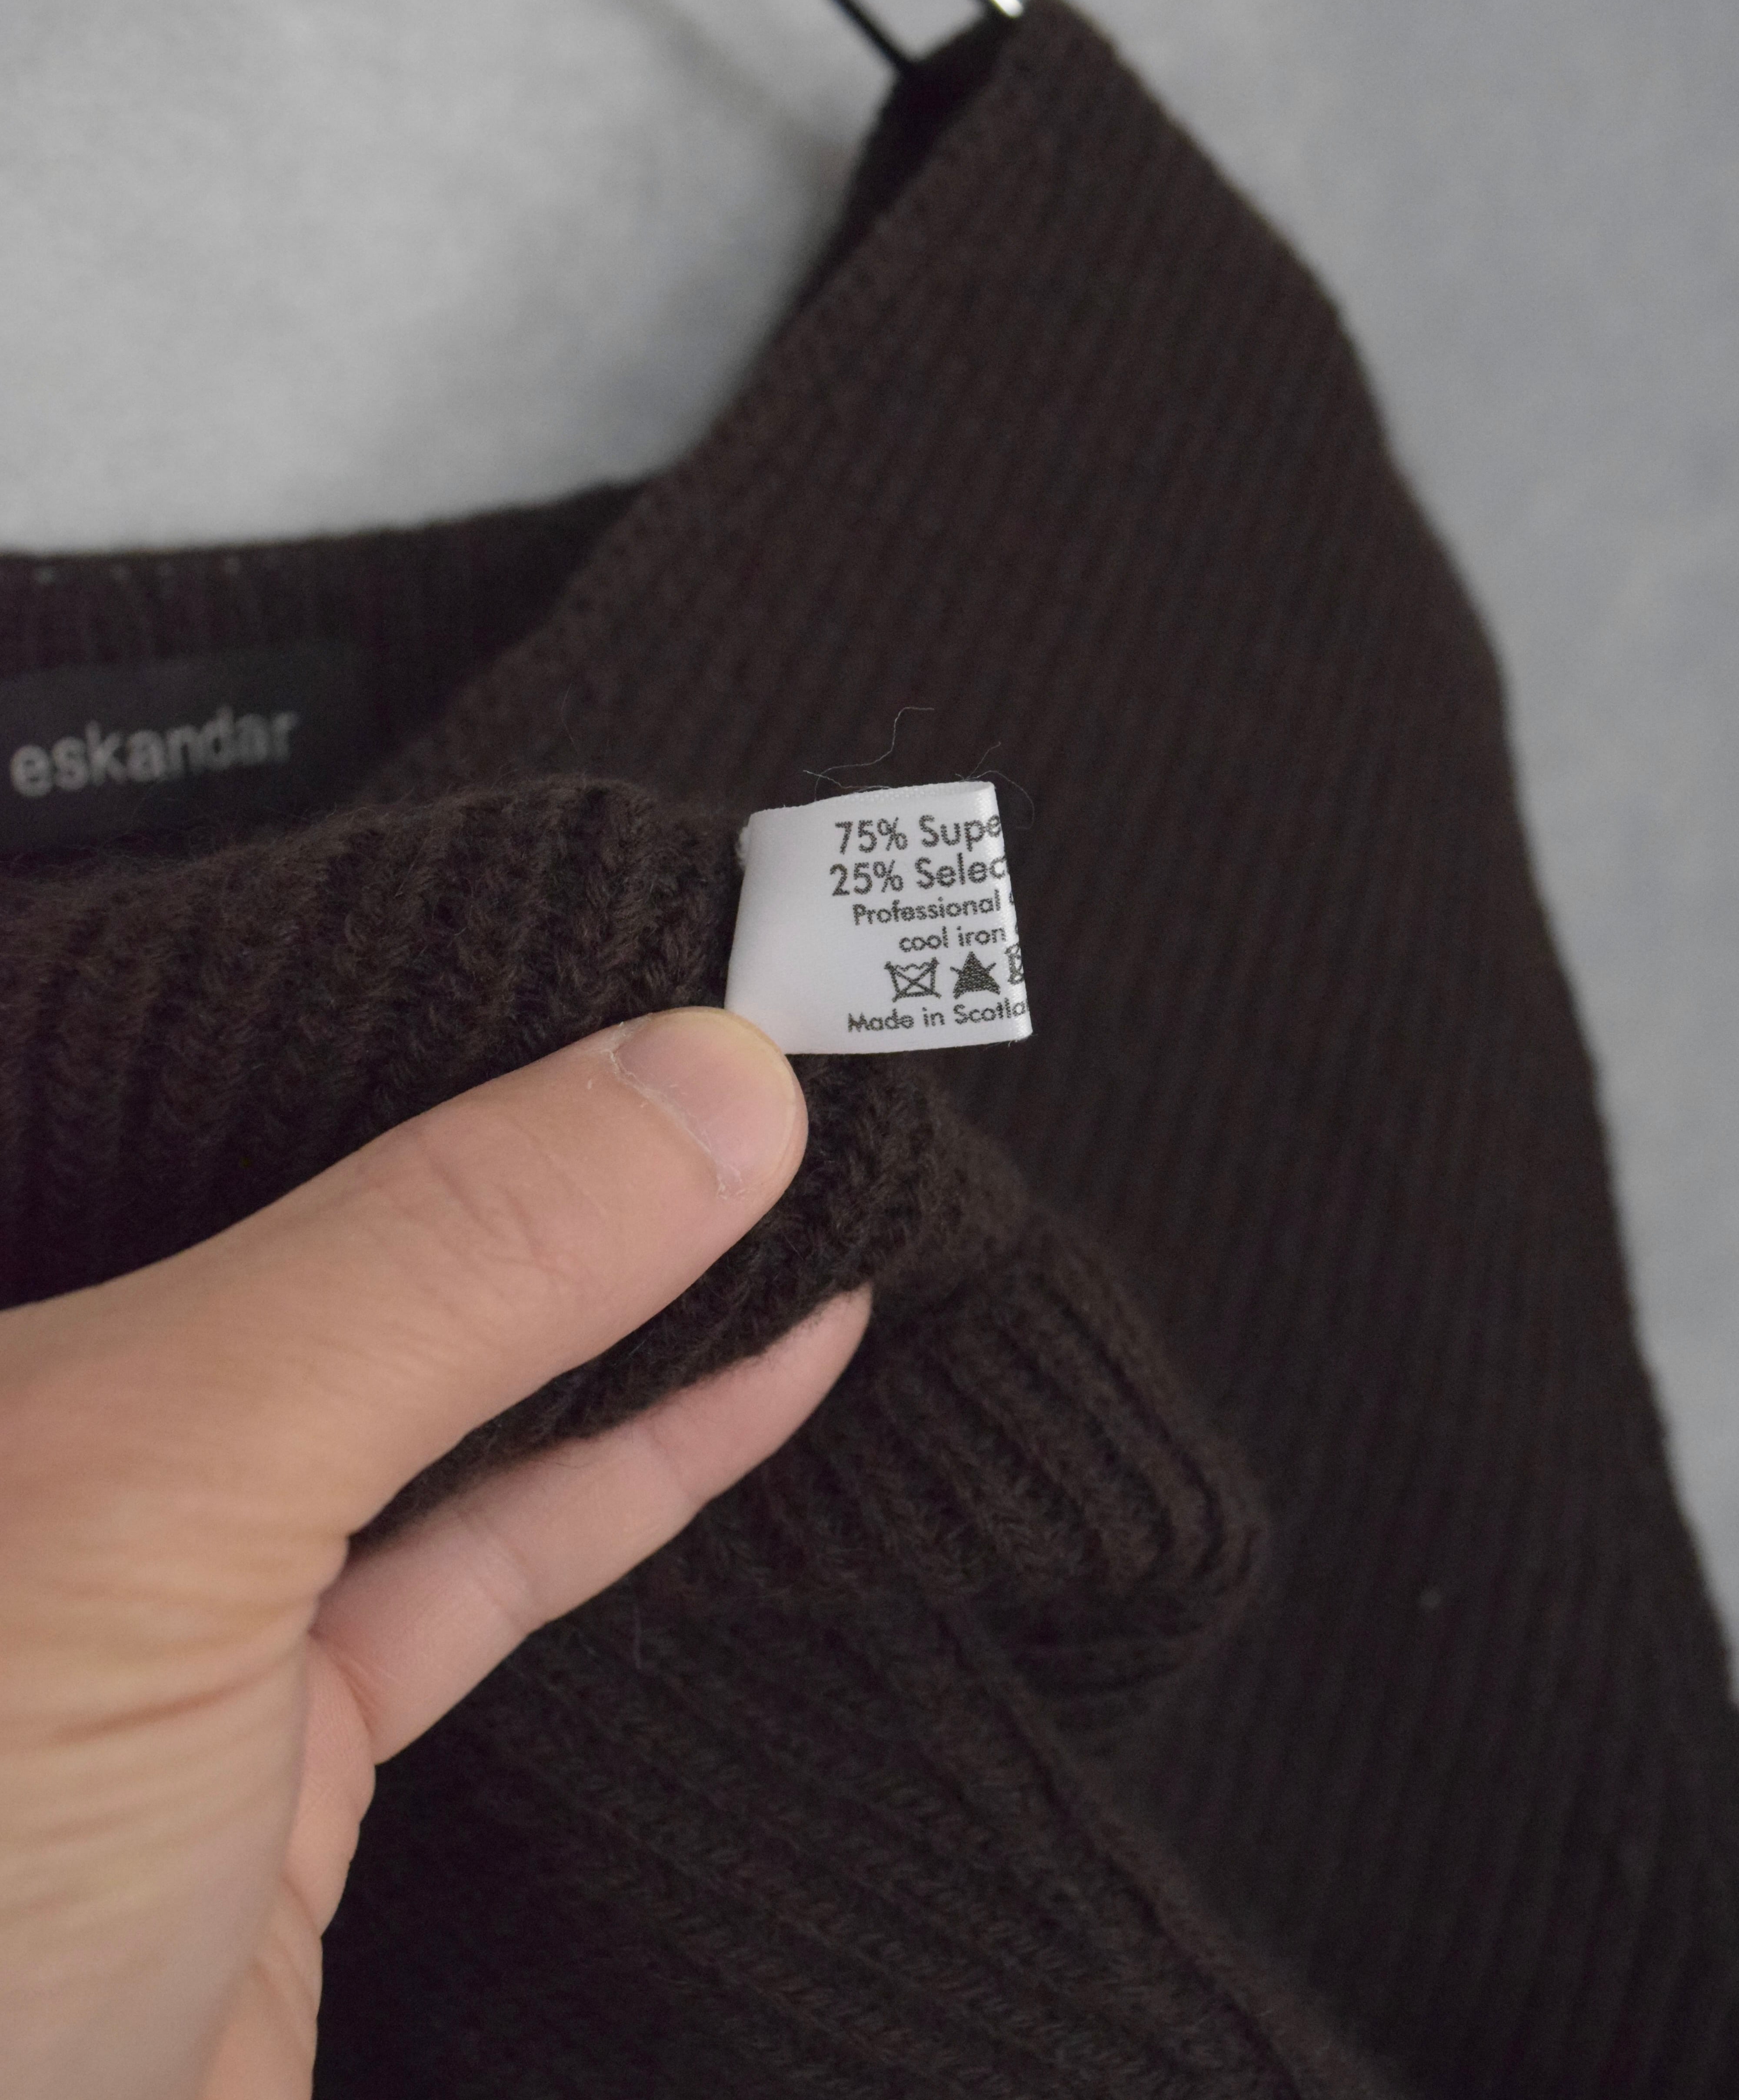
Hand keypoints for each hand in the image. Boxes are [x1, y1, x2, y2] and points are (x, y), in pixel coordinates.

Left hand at [0, 1009, 868, 2099]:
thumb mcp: (161, 1489)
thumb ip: (436, 1267)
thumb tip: (717, 1076)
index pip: (225, 1065)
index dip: (427, 978)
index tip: (645, 919)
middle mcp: (67, 1437)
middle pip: (346, 1221)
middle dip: (554, 1128)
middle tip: (761, 1016)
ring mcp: (176, 1605)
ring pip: (443, 1391)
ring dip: (635, 1298)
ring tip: (811, 1171)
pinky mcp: (287, 1760)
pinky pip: (490, 1557)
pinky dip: (644, 1462)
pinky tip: (775, 1360)